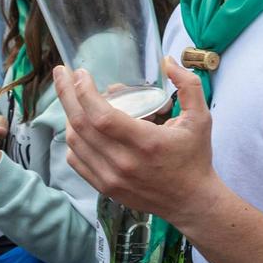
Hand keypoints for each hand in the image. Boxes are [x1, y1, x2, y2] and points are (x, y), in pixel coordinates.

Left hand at [56, 56, 213, 219]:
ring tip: (74, 98)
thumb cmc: (195, 158)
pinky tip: (79, 127)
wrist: (191, 201)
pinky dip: (73, 140)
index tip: (81, 73)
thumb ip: (188, 85)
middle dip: (66, 94)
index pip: (101, 116)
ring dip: (70, 115)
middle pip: (81, 125)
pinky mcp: (106, 188)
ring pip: (74, 142)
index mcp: (146, 143)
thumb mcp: (201, 118)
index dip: (85, 91)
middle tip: (62, 73)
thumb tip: (168, 61)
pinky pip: (76, 161)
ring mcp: (111, 178)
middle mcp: (124, 162)